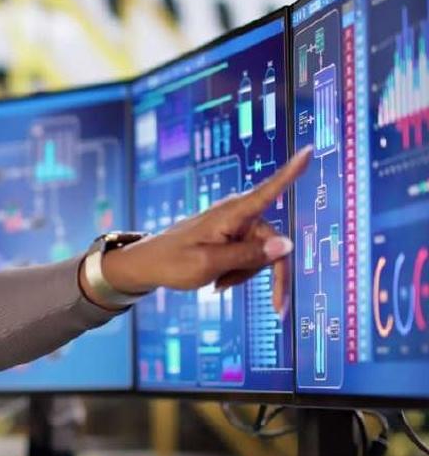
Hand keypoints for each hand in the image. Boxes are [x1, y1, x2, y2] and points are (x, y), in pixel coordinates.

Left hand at [96, 146, 311, 313]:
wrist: (147, 266)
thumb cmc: (172, 262)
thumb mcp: (209, 263)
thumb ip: (248, 255)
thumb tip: (288, 245)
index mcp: (232, 213)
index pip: (268, 190)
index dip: (291, 171)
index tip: (308, 149)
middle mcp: (237, 214)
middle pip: (273, 243)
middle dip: (267, 271)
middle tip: (276, 306)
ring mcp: (235, 226)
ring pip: (261, 254)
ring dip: (246, 273)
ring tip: (218, 282)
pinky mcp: (231, 237)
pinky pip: (248, 257)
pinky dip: (237, 271)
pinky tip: (218, 280)